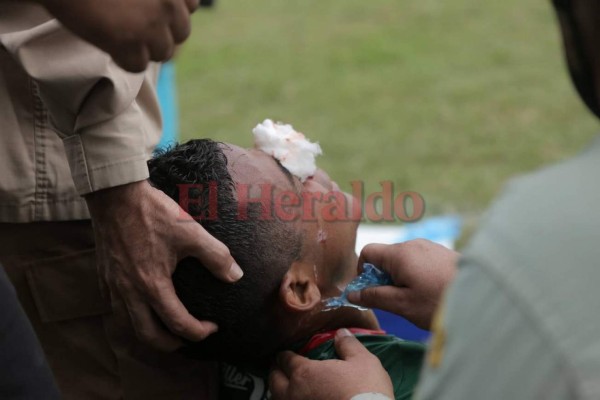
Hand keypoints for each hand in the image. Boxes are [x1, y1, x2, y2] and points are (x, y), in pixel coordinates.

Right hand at [36, 0, 198, 71]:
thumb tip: (177, 8)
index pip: (192, 6)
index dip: (172, 12)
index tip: (153, 11)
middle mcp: (169, 3)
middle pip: (181, 33)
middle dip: (161, 33)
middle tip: (135, 26)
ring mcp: (152, 24)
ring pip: (163, 52)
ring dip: (144, 48)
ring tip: (120, 32)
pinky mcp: (131, 43)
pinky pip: (139, 65)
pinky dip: (123, 58)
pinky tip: (108, 42)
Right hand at [86, 180, 242, 350]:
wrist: (116, 195)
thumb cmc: (153, 213)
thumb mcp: (191, 232)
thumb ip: (216, 256)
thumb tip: (236, 276)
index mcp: (152, 285)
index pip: (177, 324)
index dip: (199, 332)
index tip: (213, 327)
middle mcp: (129, 292)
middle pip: (147, 336)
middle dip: (171, 344)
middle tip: (188, 338)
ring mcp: (113, 285)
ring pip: (127, 325)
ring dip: (148, 333)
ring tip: (166, 328)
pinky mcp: (104, 275)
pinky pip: (114, 307)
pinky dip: (130, 316)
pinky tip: (141, 306)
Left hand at [270, 329, 393, 399]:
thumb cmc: (365, 391)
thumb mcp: (364, 362)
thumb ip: (349, 345)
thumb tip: (341, 333)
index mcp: (305, 373)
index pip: (286, 360)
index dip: (284, 355)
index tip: (284, 354)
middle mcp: (294, 393)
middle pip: (274, 380)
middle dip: (276, 371)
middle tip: (280, 367)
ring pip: (277, 398)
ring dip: (279, 391)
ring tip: (285, 387)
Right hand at [349, 239, 458, 329]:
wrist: (481, 296)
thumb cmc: (437, 302)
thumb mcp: (402, 305)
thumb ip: (375, 297)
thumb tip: (352, 293)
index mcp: (399, 253)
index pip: (367, 251)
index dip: (362, 271)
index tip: (371, 291)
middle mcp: (413, 243)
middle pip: (386, 255)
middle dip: (384, 277)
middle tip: (396, 300)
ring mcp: (430, 246)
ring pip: (403, 259)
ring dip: (401, 276)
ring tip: (417, 299)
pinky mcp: (443, 253)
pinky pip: (420, 260)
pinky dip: (417, 274)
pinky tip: (431, 291)